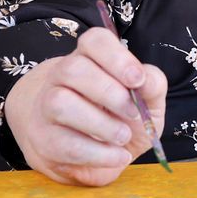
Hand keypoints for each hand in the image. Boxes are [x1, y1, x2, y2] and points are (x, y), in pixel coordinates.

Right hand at [3, 27, 166, 186]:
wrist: (90, 148)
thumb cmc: (121, 114)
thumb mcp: (147, 99)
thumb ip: (153, 85)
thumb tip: (146, 80)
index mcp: (90, 58)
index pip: (94, 41)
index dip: (117, 57)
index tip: (137, 80)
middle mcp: (62, 76)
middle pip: (73, 70)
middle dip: (109, 93)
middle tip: (134, 113)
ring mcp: (46, 107)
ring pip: (60, 103)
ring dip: (100, 124)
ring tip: (123, 136)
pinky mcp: (43, 139)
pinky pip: (63, 143)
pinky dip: (97, 153)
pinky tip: (118, 156)